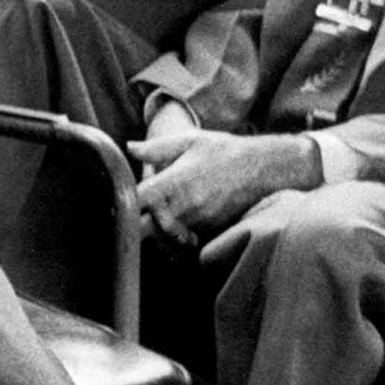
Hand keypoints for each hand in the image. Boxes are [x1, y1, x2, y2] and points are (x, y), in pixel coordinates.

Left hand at [128, 131, 318, 244]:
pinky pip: (183, 242)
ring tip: (155, 218)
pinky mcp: (209, 231)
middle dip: (136, 224)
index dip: (124, 201)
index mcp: (172, 182)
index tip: (120, 197)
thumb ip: (156, 148)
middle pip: (144, 229)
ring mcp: (197, 222)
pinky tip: (174, 225)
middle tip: (135, 213)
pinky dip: (175, 238)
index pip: (136, 201)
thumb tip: (129, 148)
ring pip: (162, 239)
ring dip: (154, 232)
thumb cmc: (223, 151)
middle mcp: (183, 206)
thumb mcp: (188, 141)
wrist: (263, 168)